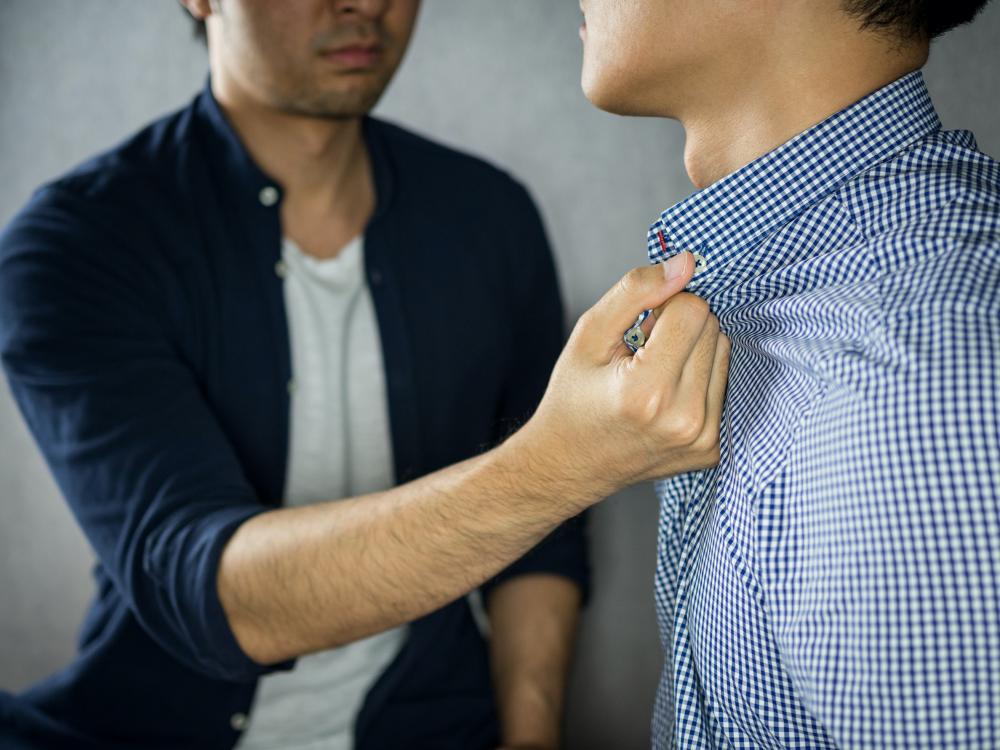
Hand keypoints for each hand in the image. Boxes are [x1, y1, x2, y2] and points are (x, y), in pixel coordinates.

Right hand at [513, 252, 729, 507]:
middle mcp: (684, 420)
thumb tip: (687, 262)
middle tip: (643, 355)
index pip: (692, 310)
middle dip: (680, 328)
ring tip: (654, 376)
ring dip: (693, 352)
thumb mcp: (589, 335)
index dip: (663, 308)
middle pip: (712, 329)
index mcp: (648, 392)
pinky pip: (725, 386)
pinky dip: (701, 380)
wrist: (567, 465)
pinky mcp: (713, 450)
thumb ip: (636, 291)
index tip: (638, 330)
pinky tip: (668, 396)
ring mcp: (703, 440)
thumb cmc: (573, 398)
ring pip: (723, 353)